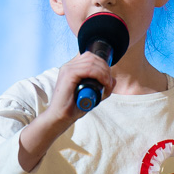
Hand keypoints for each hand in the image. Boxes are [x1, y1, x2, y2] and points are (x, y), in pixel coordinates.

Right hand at [17, 52, 114, 171]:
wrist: (61, 117)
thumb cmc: (74, 107)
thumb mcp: (92, 95)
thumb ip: (102, 87)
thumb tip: (113, 80)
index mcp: (72, 68)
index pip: (90, 57)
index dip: (103, 65)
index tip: (108, 78)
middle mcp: (69, 66)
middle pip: (92, 57)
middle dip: (105, 68)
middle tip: (109, 82)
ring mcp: (67, 69)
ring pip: (92, 62)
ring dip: (105, 73)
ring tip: (107, 85)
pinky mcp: (69, 75)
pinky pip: (89, 69)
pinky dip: (100, 75)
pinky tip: (104, 84)